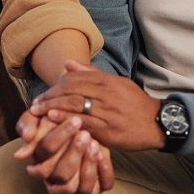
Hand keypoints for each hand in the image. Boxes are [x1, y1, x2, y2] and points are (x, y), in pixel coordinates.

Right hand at [14, 110, 114, 193]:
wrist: (78, 129)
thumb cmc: (55, 122)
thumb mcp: (38, 117)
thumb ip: (27, 124)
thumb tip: (25, 142)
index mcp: (38, 164)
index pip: (45, 155)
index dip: (59, 137)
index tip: (74, 120)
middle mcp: (55, 180)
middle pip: (61, 175)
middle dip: (74, 153)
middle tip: (85, 133)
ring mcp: (75, 187)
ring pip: (81, 188)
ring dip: (88, 165)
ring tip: (95, 144)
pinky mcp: (94, 187)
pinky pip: (101, 186)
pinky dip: (103, 171)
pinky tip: (102, 153)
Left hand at [31, 60, 164, 151]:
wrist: (158, 123)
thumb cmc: (134, 103)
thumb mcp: (116, 83)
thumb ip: (91, 74)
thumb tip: (67, 64)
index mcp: (107, 81)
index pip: (75, 78)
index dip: (56, 85)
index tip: (44, 93)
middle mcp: (106, 94)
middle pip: (71, 90)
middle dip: (50, 96)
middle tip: (35, 103)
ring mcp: (108, 111)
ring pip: (75, 104)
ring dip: (52, 106)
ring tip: (38, 110)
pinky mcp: (109, 129)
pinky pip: (84, 121)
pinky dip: (66, 119)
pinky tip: (53, 118)